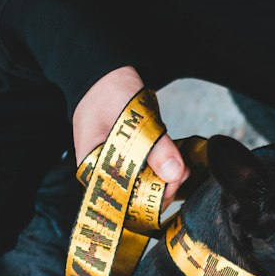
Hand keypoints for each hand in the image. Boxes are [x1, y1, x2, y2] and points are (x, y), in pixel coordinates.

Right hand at [72, 66, 187, 198]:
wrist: (107, 73)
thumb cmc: (107, 91)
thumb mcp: (131, 116)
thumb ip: (153, 145)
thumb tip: (173, 174)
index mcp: (93, 169)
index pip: (119, 202)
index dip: (147, 202)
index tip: (170, 187)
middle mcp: (104, 173)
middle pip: (135, 198)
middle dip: (162, 190)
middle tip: (181, 173)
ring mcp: (118, 167)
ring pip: (146, 187)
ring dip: (167, 180)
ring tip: (181, 166)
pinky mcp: (132, 160)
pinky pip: (151, 173)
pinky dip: (166, 170)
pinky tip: (177, 163)